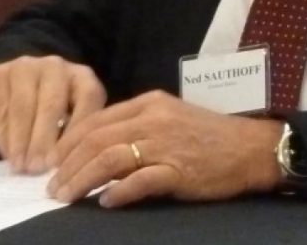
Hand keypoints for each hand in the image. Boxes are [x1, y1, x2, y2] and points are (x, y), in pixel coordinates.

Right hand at [0, 55, 106, 173]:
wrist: (14, 88)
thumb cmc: (52, 110)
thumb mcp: (72, 117)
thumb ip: (74, 133)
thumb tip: (70, 166)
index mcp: (82, 76)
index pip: (88, 99)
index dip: (78, 130)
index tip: (68, 159)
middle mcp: (55, 66)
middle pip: (52, 104)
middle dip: (44, 140)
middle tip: (38, 169)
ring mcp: (25, 67)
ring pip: (23, 108)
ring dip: (21, 141)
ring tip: (21, 167)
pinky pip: (0, 108)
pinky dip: (4, 135)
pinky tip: (7, 154)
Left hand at [45, 90, 282, 207]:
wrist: (253, 149)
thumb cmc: (212, 136)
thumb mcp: (171, 118)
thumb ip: (136, 128)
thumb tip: (97, 150)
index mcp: (149, 104)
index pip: (95, 121)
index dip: (66, 144)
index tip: (53, 163)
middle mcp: (154, 120)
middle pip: (95, 141)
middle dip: (67, 166)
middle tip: (53, 188)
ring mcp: (166, 145)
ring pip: (109, 160)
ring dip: (82, 180)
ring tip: (67, 197)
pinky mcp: (179, 171)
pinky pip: (139, 181)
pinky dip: (118, 193)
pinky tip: (106, 202)